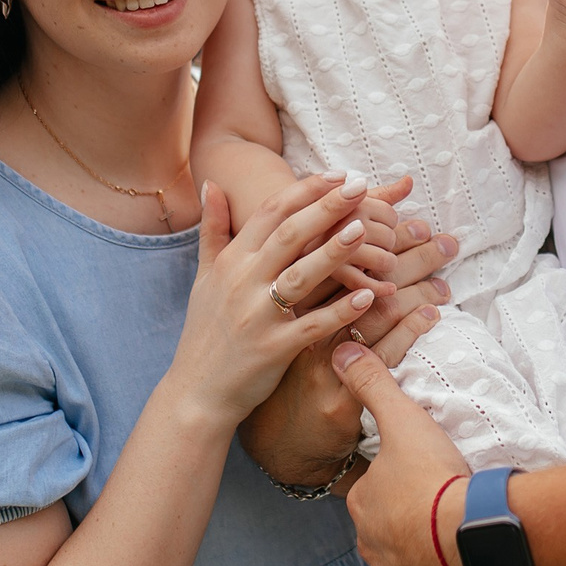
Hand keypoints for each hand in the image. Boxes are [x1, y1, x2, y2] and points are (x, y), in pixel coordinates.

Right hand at [169, 176, 381, 427]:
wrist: (195, 391)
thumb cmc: (205, 331)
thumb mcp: (203, 277)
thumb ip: (212, 229)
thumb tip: (213, 183)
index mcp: (231, 261)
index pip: (269, 213)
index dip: (304, 190)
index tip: (337, 175)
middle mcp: (243, 283)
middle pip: (289, 235)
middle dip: (325, 208)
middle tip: (359, 186)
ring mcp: (258, 316)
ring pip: (301, 276)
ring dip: (334, 252)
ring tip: (365, 230)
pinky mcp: (274, 349)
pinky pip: (312, 326)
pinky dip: (340, 311)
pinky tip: (369, 296)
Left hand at [333, 339, 476, 565]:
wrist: (473, 537)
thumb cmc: (437, 478)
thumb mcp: (404, 421)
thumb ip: (373, 385)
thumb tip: (341, 351)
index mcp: (364, 505)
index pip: (374, 491)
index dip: (398, 483)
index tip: (426, 478)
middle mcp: (371, 549)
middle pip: (388, 531)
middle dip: (408, 523)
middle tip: (442, 507)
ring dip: (422, 558)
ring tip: (452, 540)